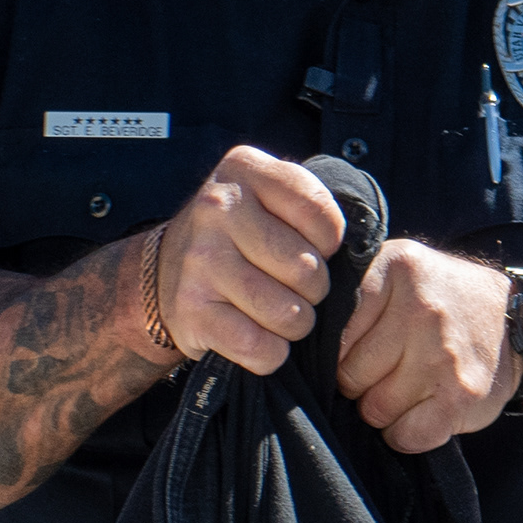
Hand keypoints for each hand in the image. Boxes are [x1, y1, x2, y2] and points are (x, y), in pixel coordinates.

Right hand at [148, 145, 341, 371]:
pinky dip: (270, 352)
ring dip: (294, 323)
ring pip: (290, 314)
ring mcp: (199, 260)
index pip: (324, 218)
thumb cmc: (241, 237)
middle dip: (314, 289)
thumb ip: (313, 207)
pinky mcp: (190, 310)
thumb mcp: (272, 198)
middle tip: (291, 285)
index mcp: (246, 169)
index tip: (310, 246)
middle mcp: (217, 208)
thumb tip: (361, 248)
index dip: (329, 243)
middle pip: (308, 270)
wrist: (162, 271)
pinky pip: (262, 348)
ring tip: (275, 309)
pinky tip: (256, 334)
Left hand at [337, 240, 522, 449]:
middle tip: (387, 374)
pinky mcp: (462, 395)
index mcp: (398, 268)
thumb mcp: (403, 269)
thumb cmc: (448, 302)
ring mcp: (444, 355)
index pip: (332, 331)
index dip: (341, 350)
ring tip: (407, 390)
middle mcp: (422, 309)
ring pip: (374, 409)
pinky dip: (406, 434)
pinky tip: (421, 413)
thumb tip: (297, 337)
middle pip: (349, 374)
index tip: (362, 349)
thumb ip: (355, 288)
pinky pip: (406, 436)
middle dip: (359, 384)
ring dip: (384, 410)